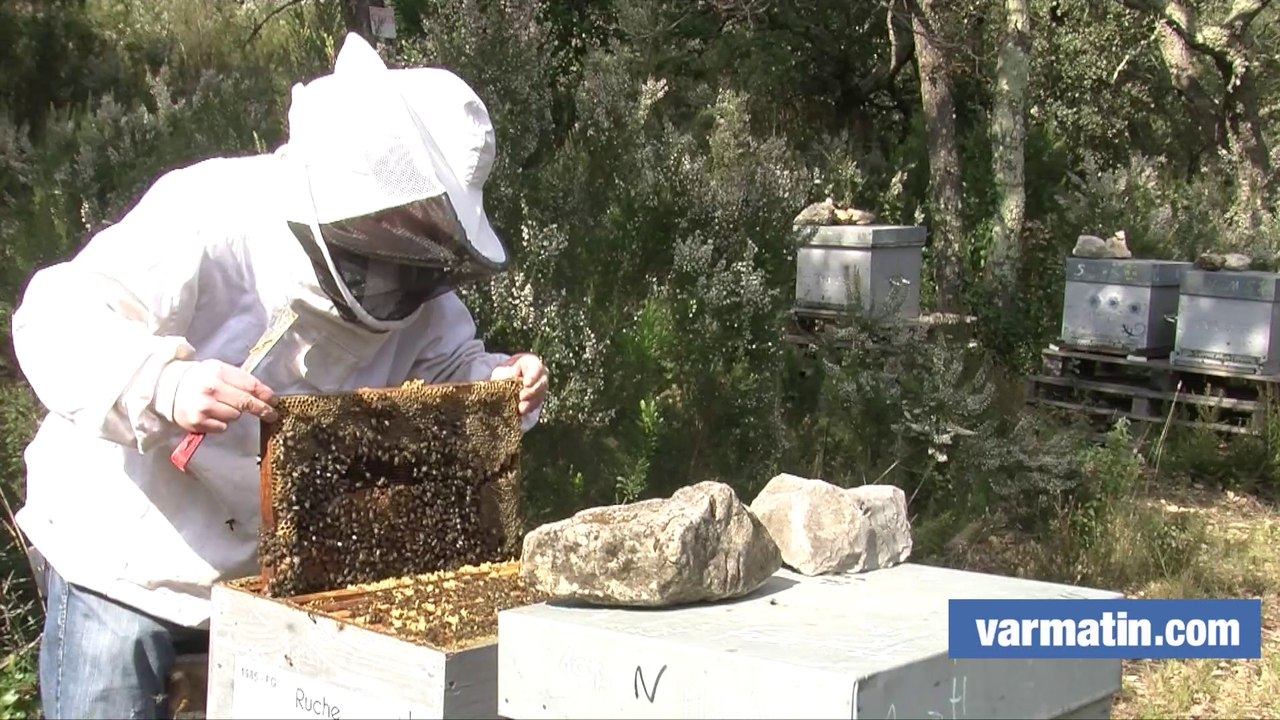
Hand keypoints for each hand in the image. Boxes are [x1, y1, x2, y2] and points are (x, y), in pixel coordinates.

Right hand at [160, 359, 278, 433]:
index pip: (249, 385)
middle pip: (246, 403)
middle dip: (263, 409)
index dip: (265, 394)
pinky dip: (222, 423)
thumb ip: (239, 379)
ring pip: (235, 416)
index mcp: (218, 372)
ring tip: (223, 407)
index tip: (274, 400)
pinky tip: (213, 415)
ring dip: (235, 413)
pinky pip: (222, 427)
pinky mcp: (198, 422)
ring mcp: (204, 407)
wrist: (167, 388)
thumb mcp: (218, 370)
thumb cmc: (199, 378)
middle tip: (272, 414)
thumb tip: (265, 393)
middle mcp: (211, 389)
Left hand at [490, 353, 547, 416]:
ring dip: (531, 403)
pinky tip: (522, 412)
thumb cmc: (505, 372)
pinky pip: (537, 404)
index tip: (526, 383)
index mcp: (532, 362)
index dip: (533, 376)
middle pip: (542, 383)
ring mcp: (541, 387)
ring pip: (541, 395)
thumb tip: (513, 375)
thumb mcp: (502, 369)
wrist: (506, 380)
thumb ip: (506, 372)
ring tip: (521, 408)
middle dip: (532, 391)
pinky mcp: (538, 398)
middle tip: (522, 397)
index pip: (536, 368)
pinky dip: (530, 408)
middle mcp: (540, 374)